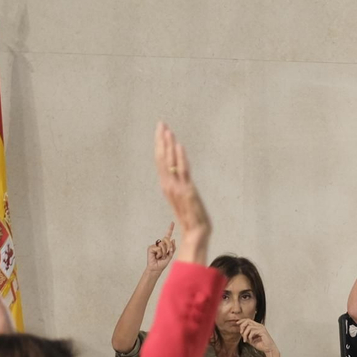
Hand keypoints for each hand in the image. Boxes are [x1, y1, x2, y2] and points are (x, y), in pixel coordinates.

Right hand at [146, 223, 175, 274]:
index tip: (172, 222)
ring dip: (164, 252)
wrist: (157, 269)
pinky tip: (156, 257)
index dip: (170, 229)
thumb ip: (173, 247)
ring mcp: (155, 245)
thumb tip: (173, 239)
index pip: (168, 235)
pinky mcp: (150, 248)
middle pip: (167, 239)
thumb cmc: (163, 263)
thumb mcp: (170, 255)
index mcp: (165, 245)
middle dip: (169, 247)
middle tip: (166, 254)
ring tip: (160, 257)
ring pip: (163, 245)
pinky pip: (158, 248)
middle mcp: (159, 243)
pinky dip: (159, 254)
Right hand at [153, 122, 209, 263]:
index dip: (160, 145)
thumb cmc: (191, 218)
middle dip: (161, 140)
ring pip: (170, 162)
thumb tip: (179, 175)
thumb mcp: (183, 199)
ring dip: (169, 145)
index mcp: (167, 186)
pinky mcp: (187, 191)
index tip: (160, 130)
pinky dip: (180, 157)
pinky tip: (179, 145)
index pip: (161, 161)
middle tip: (161, 123)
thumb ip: (179, 187)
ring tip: (167, 129)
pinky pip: (182, 170)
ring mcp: (177, 188)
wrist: (196, 233)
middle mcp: (169, 185)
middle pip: (162, 158)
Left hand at [238, 319, 279, 356]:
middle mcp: (259, 326)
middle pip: (248, 320)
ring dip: (245, 334)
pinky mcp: (262, 331)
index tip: (237, 323)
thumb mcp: (251, 339)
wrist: (268, 349)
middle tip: (241, 333)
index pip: (248, 320)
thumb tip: (241, 332)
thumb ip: (246, 335)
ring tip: (245, 340)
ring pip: (249, 327)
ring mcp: (261, 328)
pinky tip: (251, 341)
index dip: (242, 320)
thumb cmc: (261, 345)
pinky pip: (252, 332)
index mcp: (257, 326)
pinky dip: (249, 336)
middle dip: (242, 326)